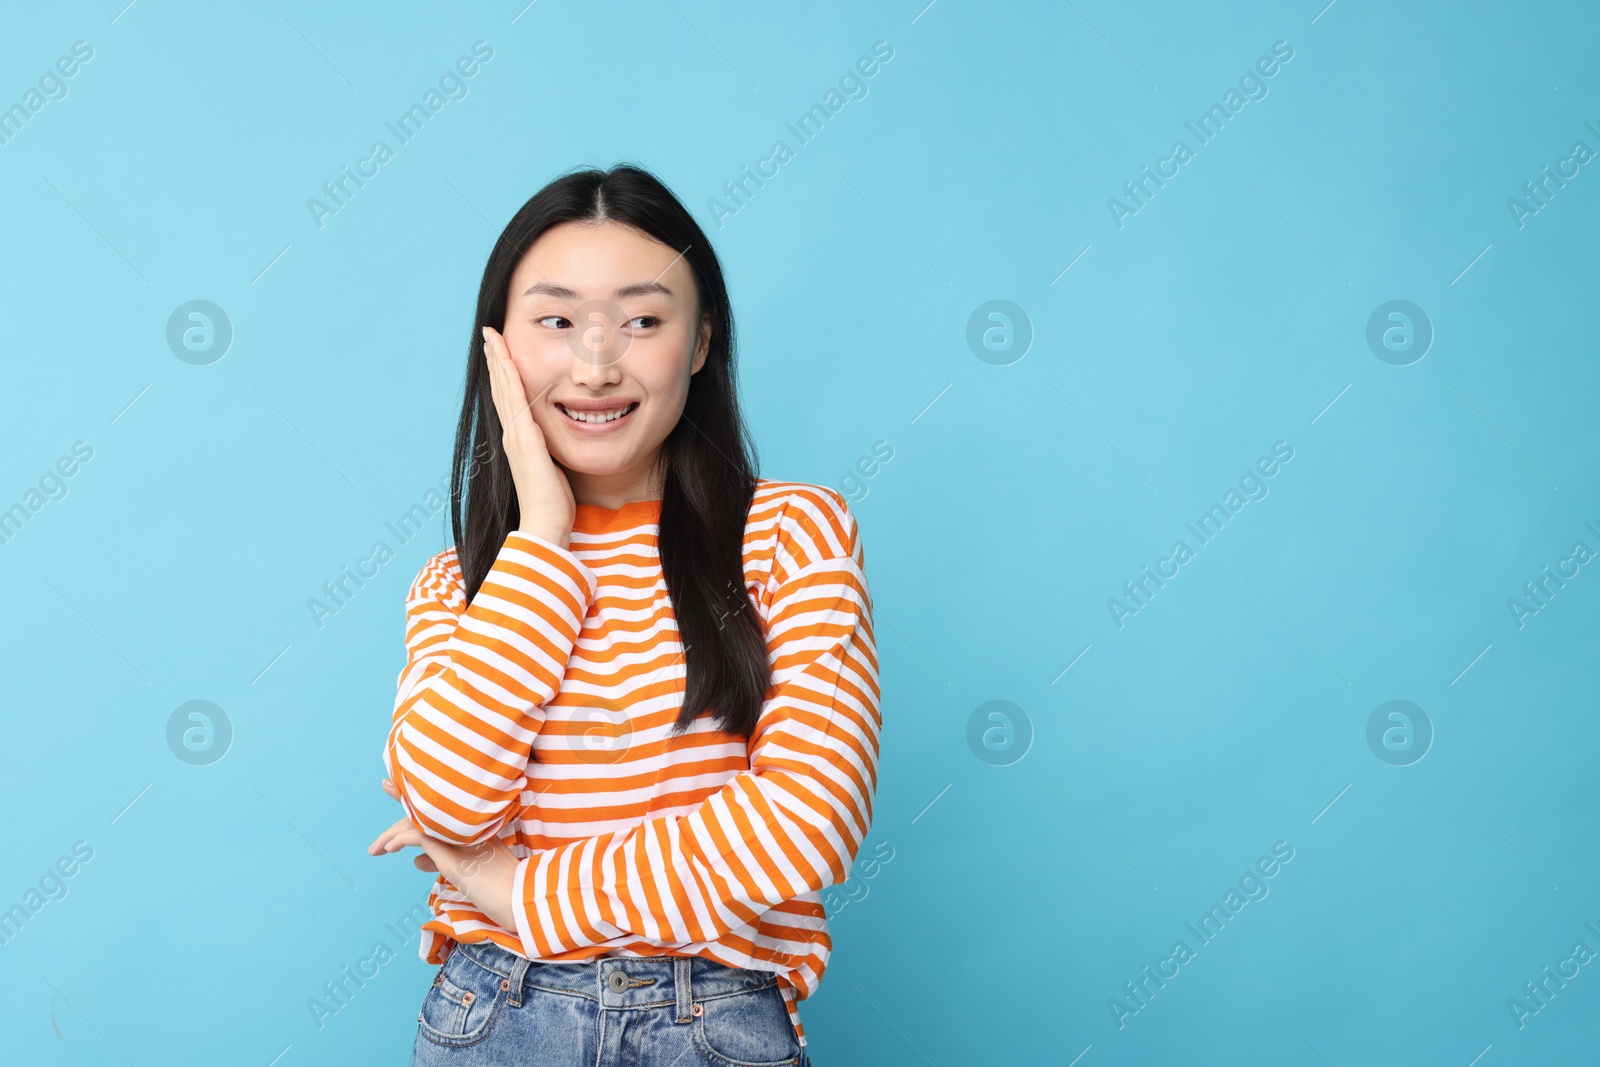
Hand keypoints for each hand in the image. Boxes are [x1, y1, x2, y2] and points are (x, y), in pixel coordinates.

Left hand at [369, 778, 521, 930]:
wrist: (523, 902)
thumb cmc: (504, 892)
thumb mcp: (468, 873)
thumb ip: (443, 862)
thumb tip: (416, 859)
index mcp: (475, 828)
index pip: (439, 810)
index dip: (412, 800)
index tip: (390, 786)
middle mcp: (467, 826)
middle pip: (424, 817)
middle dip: (396, 826)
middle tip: (376, 843)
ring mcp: (461, 837)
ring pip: (418, 824)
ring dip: (392, 836)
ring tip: (377, 849)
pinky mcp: (452, 853)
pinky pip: (418, 836)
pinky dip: (400, 839)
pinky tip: (388, 849)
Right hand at [481, 324, 575, 549]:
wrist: (545, 524)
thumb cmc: (553, 503)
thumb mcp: (553, 468)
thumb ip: (551, 452)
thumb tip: (557, 444)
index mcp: (519, 440)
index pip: (509, 399)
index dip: (503, 374)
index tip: (498, 352)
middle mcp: (512, 435)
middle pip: (501, 389)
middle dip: (496, 360)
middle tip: (490, 335)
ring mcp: (516, 436)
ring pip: (504, 390)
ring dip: (498, 362)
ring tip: (492, 339)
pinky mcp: (525, 440)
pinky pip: (516, 402)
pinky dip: (510, 380)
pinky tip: (506, 361)